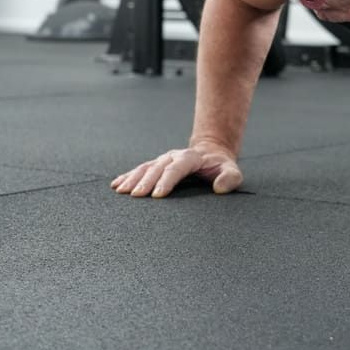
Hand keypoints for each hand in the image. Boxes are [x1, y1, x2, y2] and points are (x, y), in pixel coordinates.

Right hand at [111, 140, 242, 198]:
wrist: (212, 153)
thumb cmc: (221, 167)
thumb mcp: (232, 171)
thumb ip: (230, 178)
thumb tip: (219, 188)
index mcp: (190, 158)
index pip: (177, 168)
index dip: (167, 181)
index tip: (158, 195)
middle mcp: (174, 156)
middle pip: (158, 168)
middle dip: (146, 181)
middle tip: (136, 196)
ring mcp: (163, 159)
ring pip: (146, 168)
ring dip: (133, 179)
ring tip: (122, 191)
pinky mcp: (156, 164)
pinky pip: (140, 169)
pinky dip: (128, 176)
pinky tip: (116, 184)